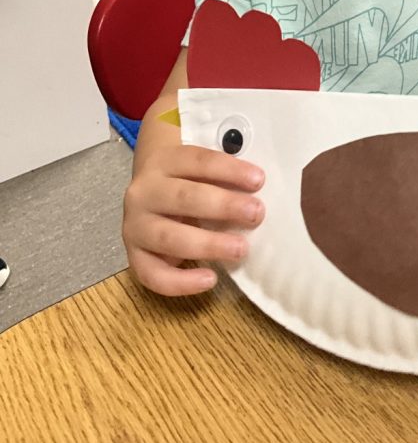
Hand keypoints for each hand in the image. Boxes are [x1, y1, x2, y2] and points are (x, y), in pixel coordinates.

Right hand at [123, 145, 264, 296]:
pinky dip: (181, 282)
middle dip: (223, 206)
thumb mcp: (199, 170)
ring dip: (208, 244)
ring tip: (241, 249)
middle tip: (256, 214)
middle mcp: (144, 192)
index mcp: (164, 162)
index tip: (259, 180)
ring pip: (169, 237)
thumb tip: (259, 188)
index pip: (197, 161)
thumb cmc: (185, 180)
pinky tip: (210, 279)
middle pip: (183, 197)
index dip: (229, 170)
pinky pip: (152, 275)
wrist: (146, 192)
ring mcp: (134, 225)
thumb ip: (222, 176)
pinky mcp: (133, 256)